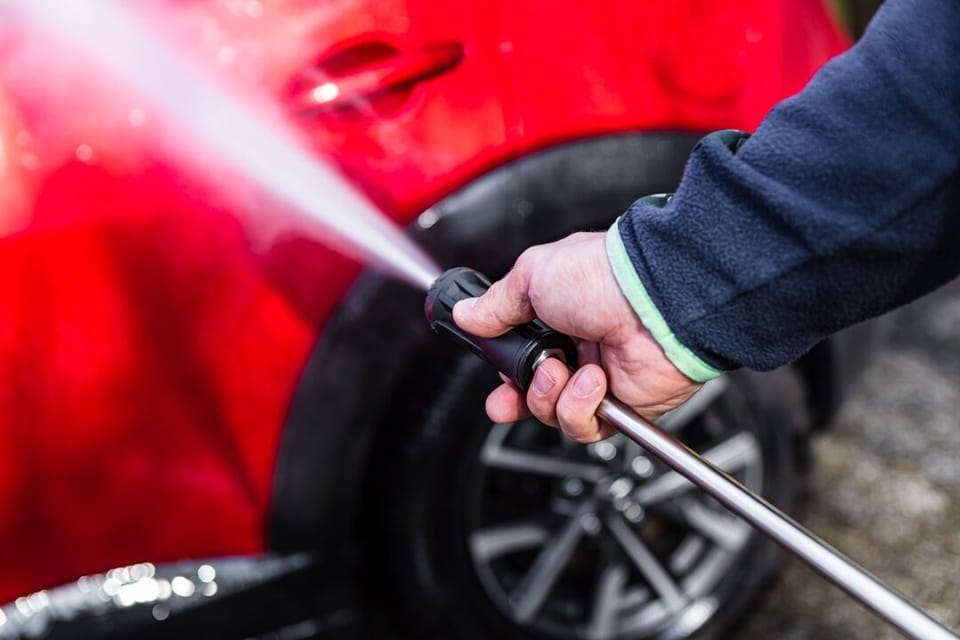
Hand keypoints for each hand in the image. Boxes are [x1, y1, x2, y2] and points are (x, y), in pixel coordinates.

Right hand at [453, 231, 701, 442]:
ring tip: (562, 369)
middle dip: (517, 398)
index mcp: (558, 317)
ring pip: (553, 413)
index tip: (495, 375)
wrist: (655, 301)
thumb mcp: (533, 274)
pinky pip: (584, 427)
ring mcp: (601, 379)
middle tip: (507, 398)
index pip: (522, 357)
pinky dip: (579, 408)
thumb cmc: (605, 276)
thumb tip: (468, 313)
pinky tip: (592, 381)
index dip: (505, 372)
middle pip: (534, 393)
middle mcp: (580, 348)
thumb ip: (496, 302)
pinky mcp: (621, 407)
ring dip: (548, 395)